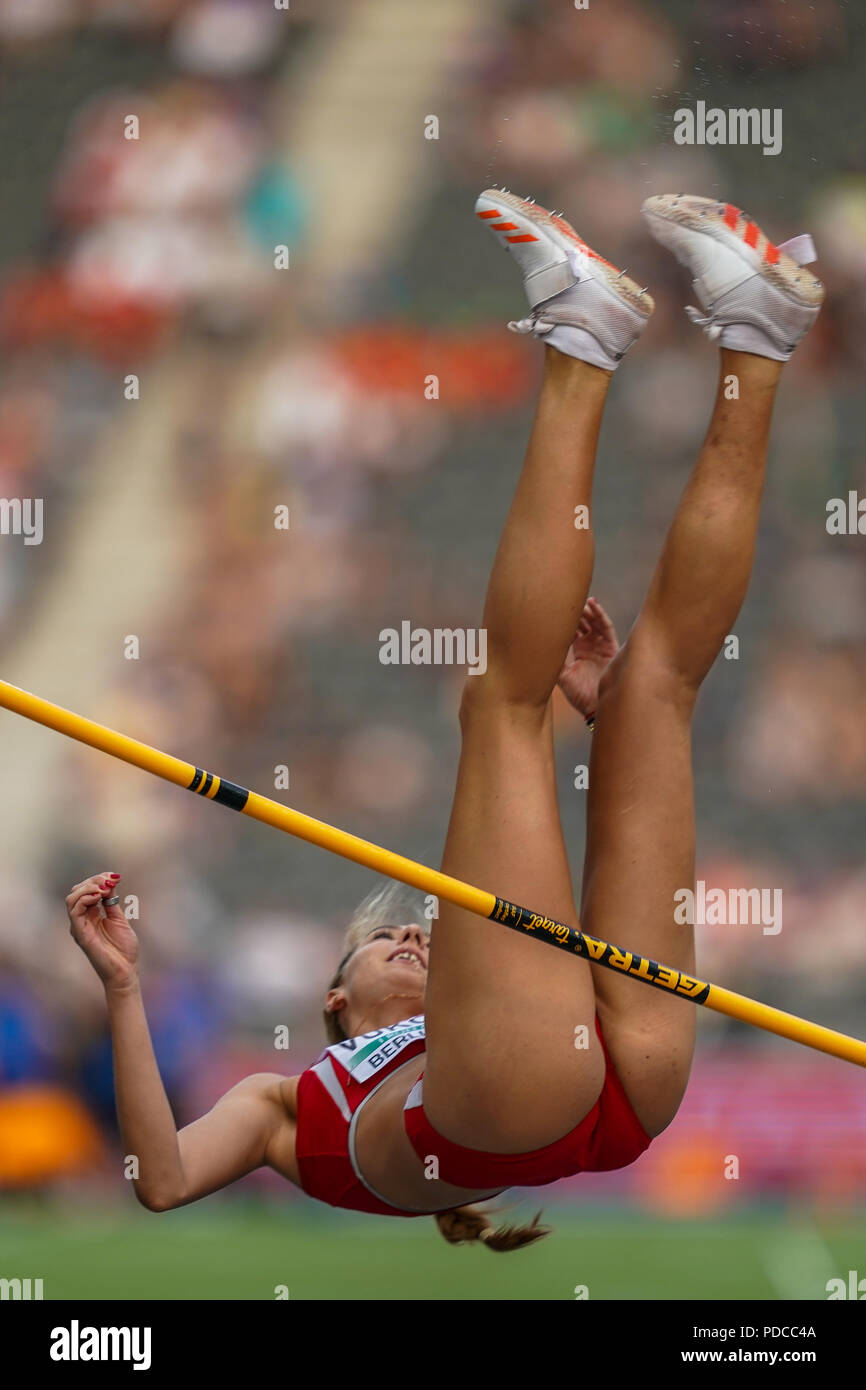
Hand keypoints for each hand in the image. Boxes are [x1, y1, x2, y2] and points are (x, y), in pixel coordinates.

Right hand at [66, 872, 138, 990]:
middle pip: (77, 892)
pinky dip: (85, 899)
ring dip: (88, 888)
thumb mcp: (119, 919)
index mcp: (91, 915)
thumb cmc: (123, 949)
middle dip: (93, 881)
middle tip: (109, 880)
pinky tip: (99, 896)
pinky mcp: (81, 934)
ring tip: (104, 888)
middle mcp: (82, 920)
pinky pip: (75, 912)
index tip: (114, 876)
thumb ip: (111, 902)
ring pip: (72, 899)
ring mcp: (80, 927)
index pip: (86, 891)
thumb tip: (109, 882)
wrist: (126, 970)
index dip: (98, 880)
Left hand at [557, 597, 618, 719]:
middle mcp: (590, 647)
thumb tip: (538, 646)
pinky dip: (600, 615)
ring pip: (594, 622)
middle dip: (576, 612)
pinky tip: (593, 605)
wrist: (597, 706)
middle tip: (567, 602)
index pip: (572, 630)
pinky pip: (606, 627)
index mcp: (579, 652)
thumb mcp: (562, 676)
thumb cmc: (579, 695)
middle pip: (584, 623)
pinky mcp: (611, 647)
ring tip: (579, 601)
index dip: (565, 620)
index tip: (554, 609)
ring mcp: (601, 646)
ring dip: (587, 611)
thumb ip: (555, 661)